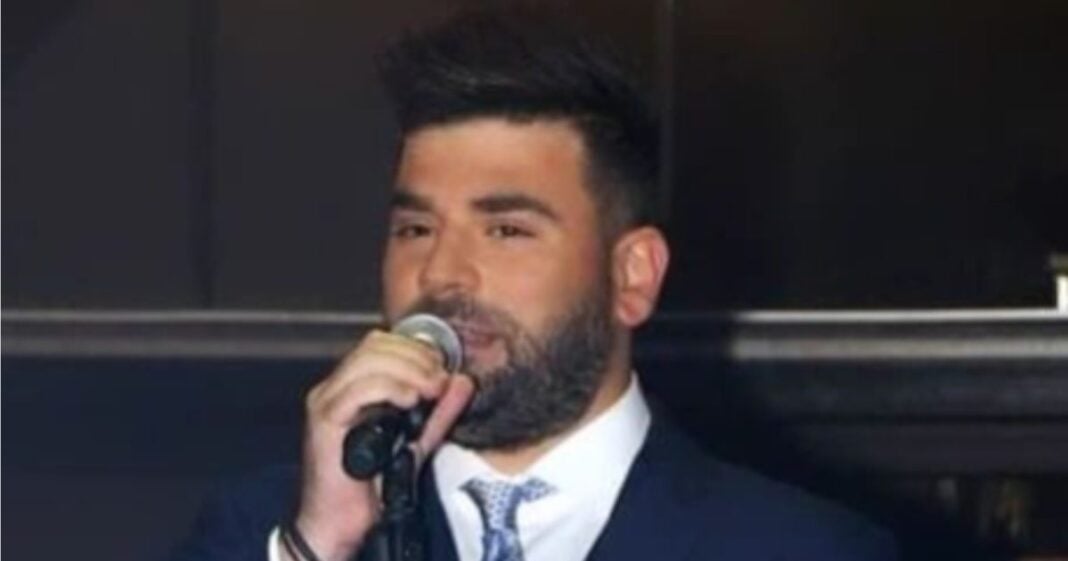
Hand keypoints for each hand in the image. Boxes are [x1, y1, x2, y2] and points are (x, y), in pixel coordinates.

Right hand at [291, 329, 474, 560]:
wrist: (341, 521)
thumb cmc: (371, 484)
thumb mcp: (417, 441)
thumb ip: (440, 413)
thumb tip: (463, 381)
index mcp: (353, 386)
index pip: (382, 343)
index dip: (416, 349)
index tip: (443, 368)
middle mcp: (335, 387)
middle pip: (375, 345)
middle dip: (415, 357)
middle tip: (440, 380)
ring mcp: (326, 400)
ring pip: (367, 360)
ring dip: (407, 369)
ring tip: (430, 389)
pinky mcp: (324, 419)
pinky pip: (357, 390)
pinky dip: (388, 388)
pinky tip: (409, 401)